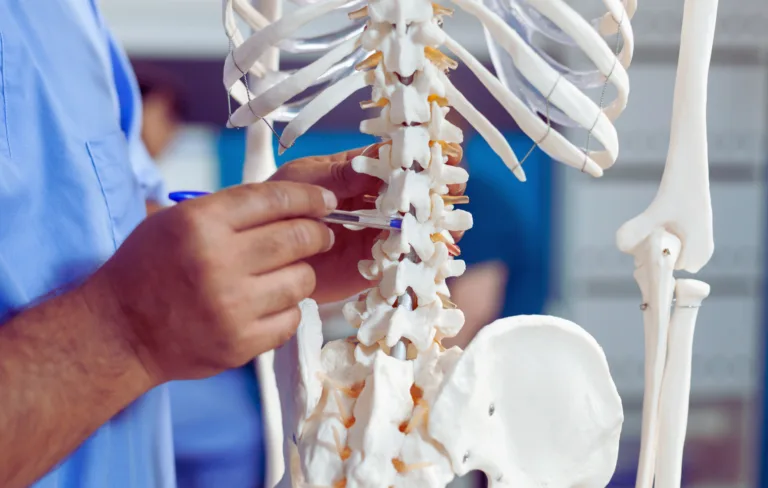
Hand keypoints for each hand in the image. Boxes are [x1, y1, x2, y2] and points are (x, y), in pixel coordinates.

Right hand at [85, 182, 337, 383]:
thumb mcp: (178, 221)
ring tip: (285, 274)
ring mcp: (231, 306)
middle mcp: (218, 261)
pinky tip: (270, 305)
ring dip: (301, 274)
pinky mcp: (240, 343)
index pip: (275, 199)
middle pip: (298, 238)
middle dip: (318, 234)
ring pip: (302, 280)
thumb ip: (232, 211)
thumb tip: (295, 205)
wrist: (120, 331)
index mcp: (201, 222)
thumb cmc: (150, 268)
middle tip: (321, 236)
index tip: (326, 202)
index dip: (310, 198)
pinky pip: (292, 319)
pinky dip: (288, 310)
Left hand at [271, 146, 466, 303]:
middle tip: (454, 196)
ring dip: (432, 231)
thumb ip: (341, 174)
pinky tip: (430, 258)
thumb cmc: (277, 204)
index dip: (421, 162)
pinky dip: (415, 262)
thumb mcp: (307, 179)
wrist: (260, 250)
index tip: (444, 158)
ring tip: (449, 230)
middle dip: (435, 198)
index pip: (397, 165)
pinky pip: (397, 265)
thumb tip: (378, 161)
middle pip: (412, 200)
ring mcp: (374, 238)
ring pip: (411, 232)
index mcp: (359, 176)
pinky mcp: (370, 269)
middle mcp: (373, 206)